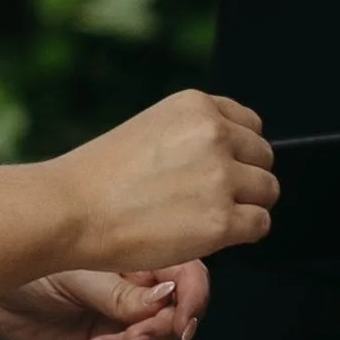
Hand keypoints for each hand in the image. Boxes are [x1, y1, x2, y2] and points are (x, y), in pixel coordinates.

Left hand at [0, 262, 209, 339]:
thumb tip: (171, 297)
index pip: (186, 277)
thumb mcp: (79, 276)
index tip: (182, 325)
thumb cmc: (29, 265)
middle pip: (173, 318)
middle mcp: (134, 289)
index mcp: (136, 258)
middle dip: (156, 333)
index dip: (192, 301)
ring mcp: (118, 319)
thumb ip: (123, 293)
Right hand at [60, 90, 278, 269]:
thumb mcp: (152, 128)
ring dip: (246, 207)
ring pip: (267, 192)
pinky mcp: (221, 221)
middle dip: (244, 179)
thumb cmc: (101, 177)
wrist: (72, 210)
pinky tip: (210, 234)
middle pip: (263, 158)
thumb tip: (232, 156)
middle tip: (208, 199)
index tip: (219, 170)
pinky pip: (260, 225)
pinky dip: (242, 233)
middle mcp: (215, 134)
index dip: (237, 153)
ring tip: (206, 216)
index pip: (251, 125)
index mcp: (197, 105)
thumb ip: (195, 135)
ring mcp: (220, 177)